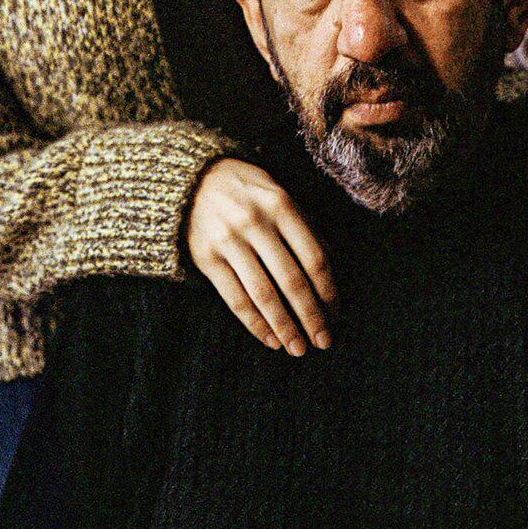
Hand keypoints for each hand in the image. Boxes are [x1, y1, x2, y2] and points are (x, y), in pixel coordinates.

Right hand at [185, 157, 334, 353]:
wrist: (192, 180)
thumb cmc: (249, 192)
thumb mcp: (280, 196)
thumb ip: (306, 228)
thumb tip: (331, 272)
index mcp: (282, 206)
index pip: (314, 257)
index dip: (328, 291)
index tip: (336, 314)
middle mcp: (255, 223)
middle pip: (291, 280)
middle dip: (310, 316)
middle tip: (323, 341)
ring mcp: (228, 241)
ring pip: (263, 295)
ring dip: (284, 327)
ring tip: (298, 348)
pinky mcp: (206, 258)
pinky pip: (235, 299)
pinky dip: (255, 323)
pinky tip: (270, 339)